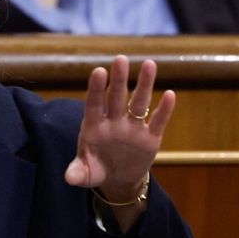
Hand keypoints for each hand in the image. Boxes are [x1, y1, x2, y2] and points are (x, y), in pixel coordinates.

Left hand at [64, 56, 174, 201]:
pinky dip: (165, 109)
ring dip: (144, 85)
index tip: (98, 71)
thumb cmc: (95, 170)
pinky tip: (170, 94)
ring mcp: (132, 128)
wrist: (117, 179)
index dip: (96, 89)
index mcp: (93, 127)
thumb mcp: (84, 174)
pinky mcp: (150, 138)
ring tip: (149, 64)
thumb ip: (76, 174)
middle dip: (119, 79)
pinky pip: (158, 121)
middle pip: (116, 98)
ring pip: (139, 103)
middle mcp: (113, 123)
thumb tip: (68, 178)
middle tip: (120, 58)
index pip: (94, 105)